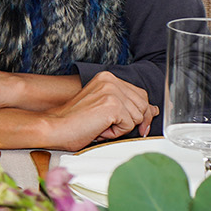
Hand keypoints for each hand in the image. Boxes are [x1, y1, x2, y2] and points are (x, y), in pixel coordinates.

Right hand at [37, 72, 157, 150]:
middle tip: (107, 125)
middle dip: (131, 121)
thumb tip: (154, 110)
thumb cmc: (76, 122)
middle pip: (143, 105)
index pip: (140, 94)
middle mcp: (111, 80)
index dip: (139, 112)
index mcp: (107, 78)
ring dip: (122, 127)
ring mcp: (112, 91)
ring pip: (138, 116)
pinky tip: (100, 129)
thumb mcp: (104, 108)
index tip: (131, 123)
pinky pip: (129, 125)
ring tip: (100, 125)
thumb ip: (128, 105)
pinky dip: (116, 132)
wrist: (56, 127)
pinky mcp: (112, 105)